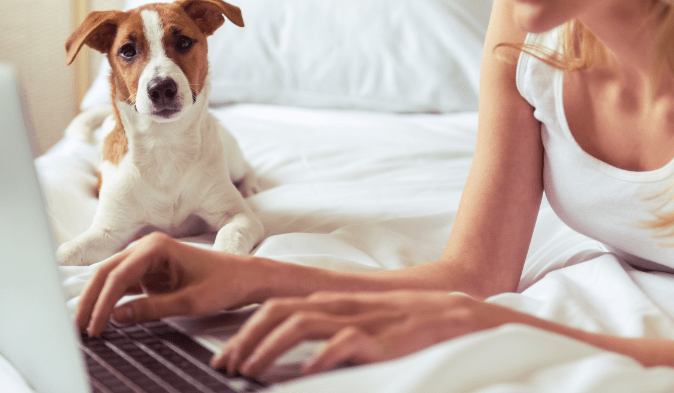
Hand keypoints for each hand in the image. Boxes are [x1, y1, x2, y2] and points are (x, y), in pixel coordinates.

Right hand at [75, 232, 259, 335]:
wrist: (244, 279)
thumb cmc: (224, 283)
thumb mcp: (188, 302)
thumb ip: (151, 309)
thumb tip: (116, 316)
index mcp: (156, 246)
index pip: (118, 276)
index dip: (102, 303)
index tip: (95, 327)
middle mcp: (148, 248)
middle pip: (106, 273)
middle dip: (91, 300)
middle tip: (78, 327)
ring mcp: (148, 259)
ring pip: (112, 279)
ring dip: (98, 301)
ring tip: (84, 325)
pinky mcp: (151, 272)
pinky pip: (124, 286)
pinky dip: (112, 301)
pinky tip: (102, 317)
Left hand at [211, 290, 520, 377]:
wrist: (446, 313)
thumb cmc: (398, 322)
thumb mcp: (355, 321)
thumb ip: (325, 331)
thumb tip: (292, 356)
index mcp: (328, 301)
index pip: (275, 308)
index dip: (245, 330)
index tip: (226, 356)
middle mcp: (336, 305)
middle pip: (277, 312)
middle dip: (246, 338)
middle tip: (228, 366)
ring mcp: (355, 318)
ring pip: (300, 323)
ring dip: (270, 347)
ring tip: (252, 370)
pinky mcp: (377, 336)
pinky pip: (342, 343)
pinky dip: (319, 357)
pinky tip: (305, 372)